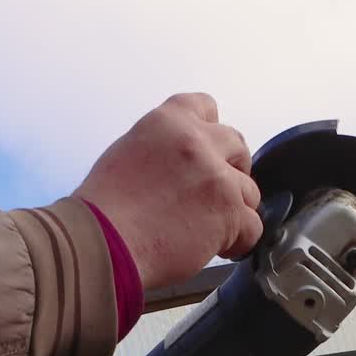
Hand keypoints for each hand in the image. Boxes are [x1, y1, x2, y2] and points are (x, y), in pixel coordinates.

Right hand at [76, 92, 263, 290]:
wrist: (102, 245)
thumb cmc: (103, 211)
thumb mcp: (127, 155)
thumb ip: (163, 150)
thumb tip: (182, 166)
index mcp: (167, 122)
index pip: (206, 106)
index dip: (211, 133)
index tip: (208, 153)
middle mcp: (196, 142)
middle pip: (237, 146)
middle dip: (232, 170)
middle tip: (214, 195)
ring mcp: (217, 177)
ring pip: (249, 191)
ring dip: (234, 210)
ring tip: (209, 230)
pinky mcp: (229, 213)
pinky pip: (253, 227)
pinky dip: (240, 241)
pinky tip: (220, 248)